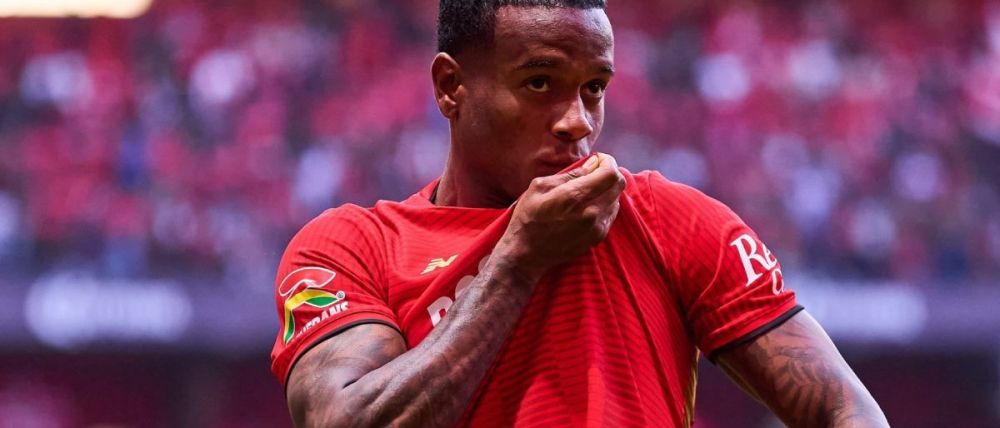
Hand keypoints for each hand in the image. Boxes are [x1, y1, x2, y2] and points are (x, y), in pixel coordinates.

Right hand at [496, 153, 624, 277]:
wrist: (526, 254)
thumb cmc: (528, 217)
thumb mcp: (540, 187)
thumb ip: (570, 174)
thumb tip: (592, 163)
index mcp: (574, 197)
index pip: (610, 173)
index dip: (607, 161)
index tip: (597, 159)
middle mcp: (591, 213)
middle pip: (618, 184)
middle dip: (609, 172)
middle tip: (594, 171)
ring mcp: (597, 227)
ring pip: (617, 199)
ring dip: (607, 190)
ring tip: (588, 190)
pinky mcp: (598, 237)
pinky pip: (611, 214)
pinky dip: (605, 204)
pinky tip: (588, 205)